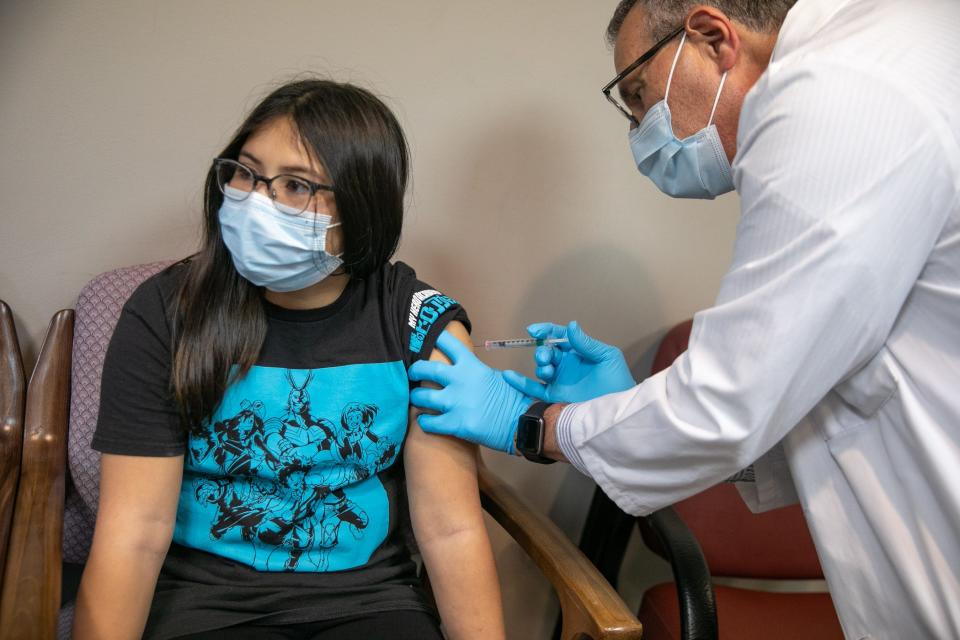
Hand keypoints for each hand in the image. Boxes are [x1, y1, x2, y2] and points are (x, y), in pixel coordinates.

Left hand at [408, 331, 533, 453]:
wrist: (522, 422)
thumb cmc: (513, 399)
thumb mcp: (496, 376)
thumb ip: (475, 372)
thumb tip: (464, 369)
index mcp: (472, 366)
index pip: (448, 344)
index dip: (435, 339)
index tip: (426, 339)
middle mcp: (460, 381)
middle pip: (426, 369)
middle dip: (416, 370)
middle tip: (413, 373)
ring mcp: (457, 403)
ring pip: (422, 397)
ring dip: (416, 398)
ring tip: (416, 399)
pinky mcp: (456, 424)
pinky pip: (429, 422)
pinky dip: (424, 422)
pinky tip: (424, 421)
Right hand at [502, 321, 635, 402]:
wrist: (615, 412)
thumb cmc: (617, 383)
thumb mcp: (606, 357)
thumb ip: (586, 343)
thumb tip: (571, 325)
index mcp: (579, 352)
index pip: (558, 337)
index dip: (545, 331)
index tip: (534, 330)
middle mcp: (567, 365)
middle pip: (547, 351)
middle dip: (542, 351)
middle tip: (546, 358)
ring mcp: (559, 380)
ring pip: (541, 367)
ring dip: (540, 365)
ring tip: (548, 371)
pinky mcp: (553, 396)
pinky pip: (532, 388)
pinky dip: (519, 382)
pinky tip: (509, 376)